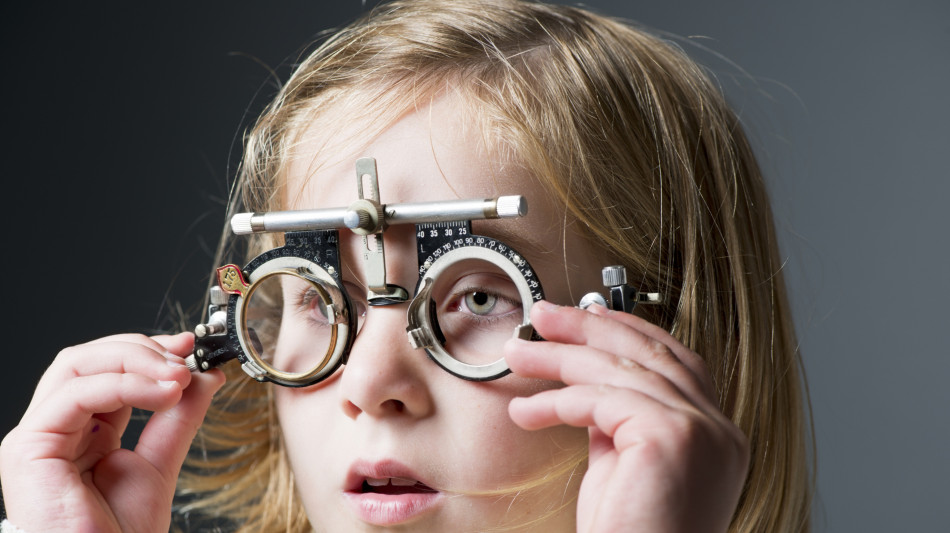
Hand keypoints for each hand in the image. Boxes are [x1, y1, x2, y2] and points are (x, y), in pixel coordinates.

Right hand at [0, 333, 224, 532]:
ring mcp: (39, 435)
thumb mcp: (161, 462)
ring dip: (135, 361)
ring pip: (77, 365)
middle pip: (89, 358)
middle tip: (185, 361)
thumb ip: (180, 417)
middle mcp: (57, 427)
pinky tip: (162, 393)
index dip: (147, 350)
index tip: (190, 347)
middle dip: (142, 350)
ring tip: (178, 377)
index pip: (108, 369)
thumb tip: (205, 375)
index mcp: (84, 429)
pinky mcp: (28, 447)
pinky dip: (124, 384)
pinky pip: (75, 394)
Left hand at [505, 301, 748, 532]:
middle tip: (544, 316)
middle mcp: (719, 430)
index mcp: (715, 435)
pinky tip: (526, 410)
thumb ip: (616, 426)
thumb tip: (586, 388)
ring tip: (519, 354)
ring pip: (619, 370)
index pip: (674, 361)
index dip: (628, 330)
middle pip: (650, 353)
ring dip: (559, 357)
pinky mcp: (672, 438)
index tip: (586, 316)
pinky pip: (601, 400)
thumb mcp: (621, 470)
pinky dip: (556, 400)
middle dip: (590, 327)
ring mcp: (702, 431)